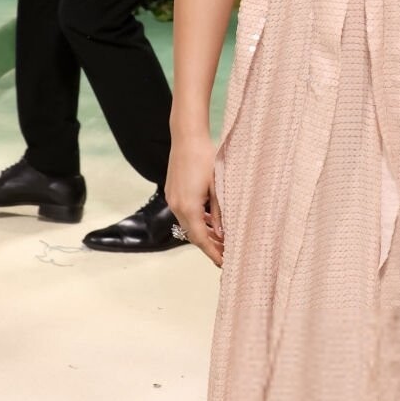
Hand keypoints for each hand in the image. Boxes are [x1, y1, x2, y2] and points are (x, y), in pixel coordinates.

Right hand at [165, 128, 223, 267]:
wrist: (187, 137)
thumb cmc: (206, 158)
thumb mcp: (218, 187)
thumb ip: (219, 213)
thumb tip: (222, 234)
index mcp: (189, 207)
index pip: (200, 239)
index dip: (212, 253)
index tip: (223, 263)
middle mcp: (177, 206)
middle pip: (193, 235)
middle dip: (209, 246)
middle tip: (226, 254)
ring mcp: (172, 199)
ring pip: (188, 224)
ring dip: (203, 233)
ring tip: (221, 240)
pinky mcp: (172, 192)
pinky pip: (185, 214)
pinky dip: (197, 221)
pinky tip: (210, 222)